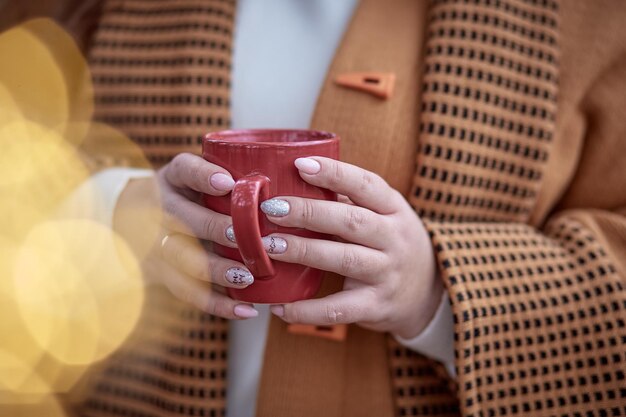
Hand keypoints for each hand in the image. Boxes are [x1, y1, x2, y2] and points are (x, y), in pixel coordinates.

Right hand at [113, 153, 258, 319]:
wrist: (138, 216)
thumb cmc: (191, 192)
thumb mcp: (200, 174)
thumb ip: (232, 173)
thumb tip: (284, 175)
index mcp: (175, 178)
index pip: (184, 169)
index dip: (204, 176)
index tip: (229, 184)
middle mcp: (161, 209)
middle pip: (183, 220)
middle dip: (213, 228)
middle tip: (242, 236)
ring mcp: (158, 244)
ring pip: (184, 260)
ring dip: (216, 270)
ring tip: (247, 276)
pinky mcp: (164, 274)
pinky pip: (189, 292)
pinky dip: (218, 303)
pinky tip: (247, 309)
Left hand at [261, 157, 443, 338]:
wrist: (427, 295)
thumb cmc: (391, 244)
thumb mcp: (384, 216)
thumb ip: (349, 202)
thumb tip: (292, 181)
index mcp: (394, 209)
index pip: (366, 184)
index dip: (334, 173)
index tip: (300, 165)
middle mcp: (395, 239)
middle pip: (351, 221)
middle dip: (308, 212)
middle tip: (272, 207)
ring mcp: (387, 274)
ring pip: (344, 259)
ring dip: (304, 251)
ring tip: (269, 245)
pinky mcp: (376, 306)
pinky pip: (339, 309)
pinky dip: (308, 310)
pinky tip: (280, 306)